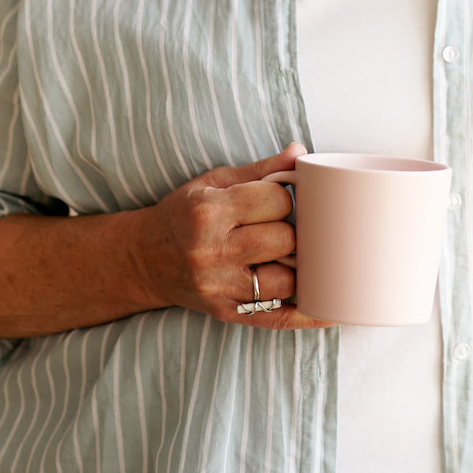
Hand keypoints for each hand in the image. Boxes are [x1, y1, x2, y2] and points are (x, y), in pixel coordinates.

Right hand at [133, 142, 332, 331]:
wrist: (144, 259)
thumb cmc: (183, 215)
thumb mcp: (213, 183)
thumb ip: (260, 170)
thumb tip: (300, 153)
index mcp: (209, 211)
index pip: (278, 201)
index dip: (285, 199)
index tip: (274, 202)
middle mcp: (212, 251)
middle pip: (286, 240)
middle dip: (291, 231)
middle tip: (278, 228)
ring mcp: (219, 287)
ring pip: (287, 280)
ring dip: (295, 266)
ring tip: (285, 256)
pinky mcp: (226, 314)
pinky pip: (277, 319)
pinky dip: (306, 315)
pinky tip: (328, 309)